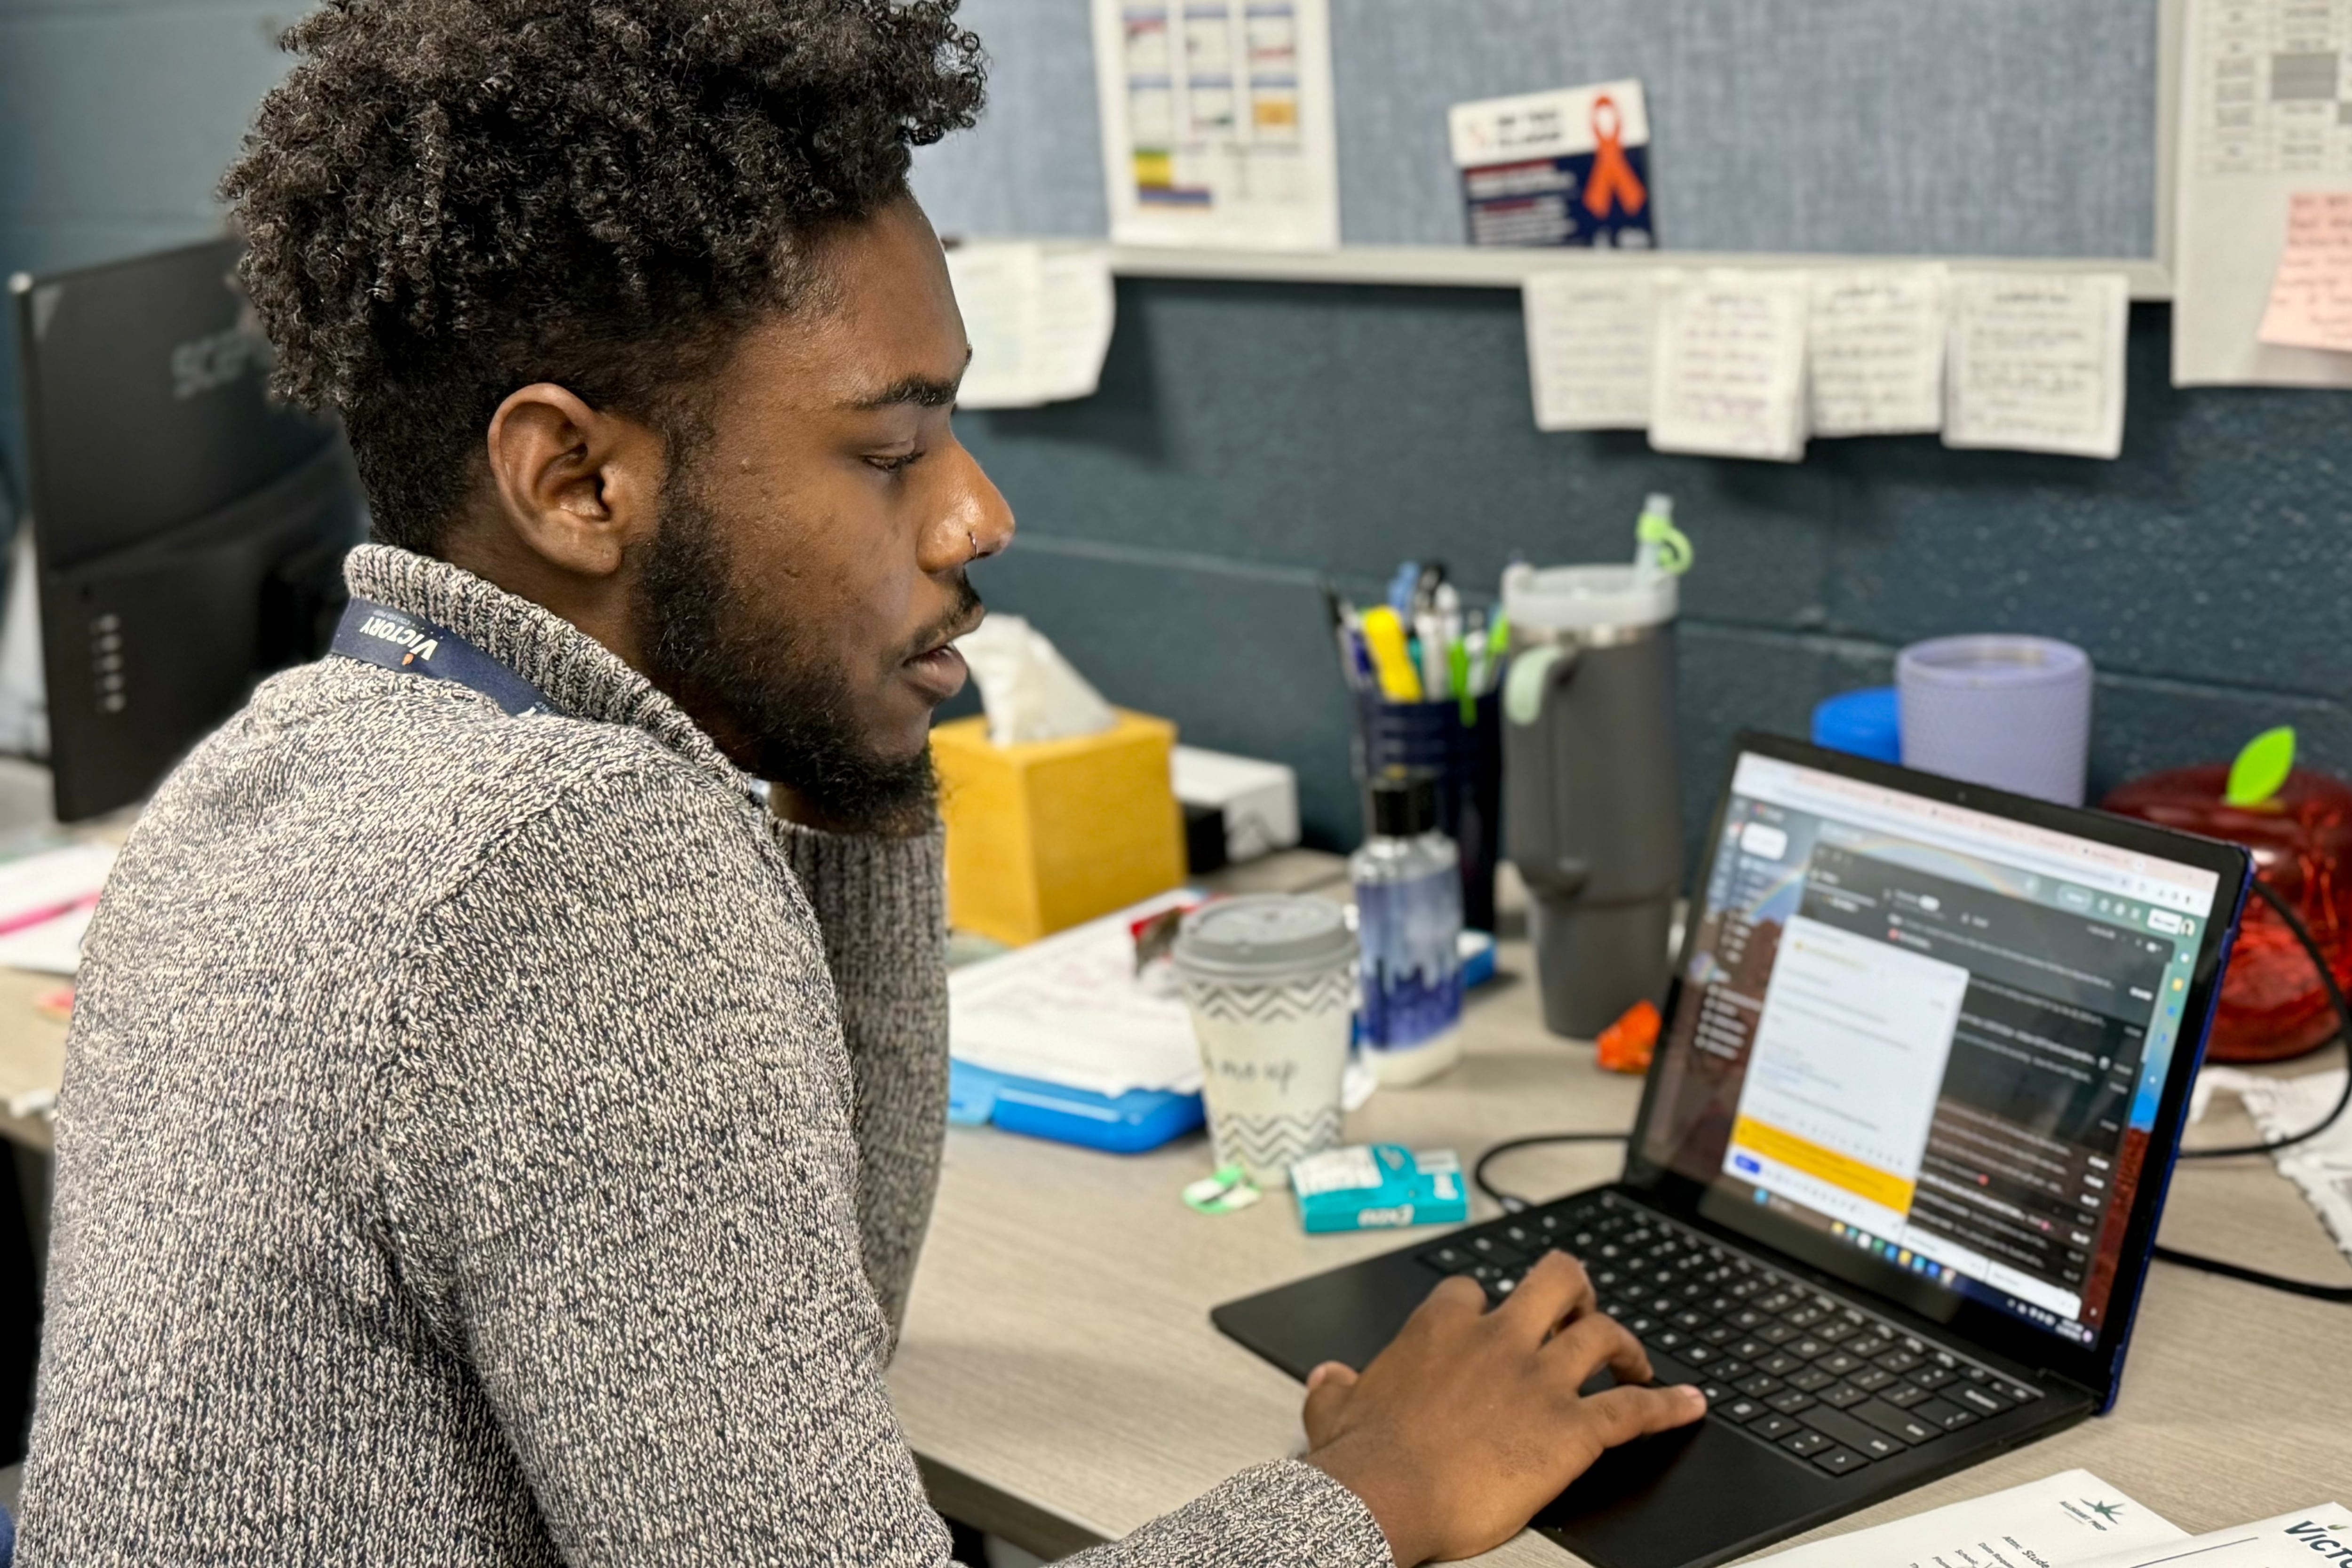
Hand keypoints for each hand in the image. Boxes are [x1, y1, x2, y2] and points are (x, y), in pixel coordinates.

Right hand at [1301, 1250, 1704, 1565]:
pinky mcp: (1572, 1428)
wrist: (1388, 1495)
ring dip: (1626, 1344)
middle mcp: (1497, 1340)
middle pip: (1555, 1281)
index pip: (1471, 1290)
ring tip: (1636, 1360)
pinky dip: (1668, 1405)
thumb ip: (1335, 1388)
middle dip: (1575, 1289)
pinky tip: (1690, 1405)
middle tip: (1582, 1309)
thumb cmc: (1363, 1460)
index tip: (1488, 1319)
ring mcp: (1538, 1379)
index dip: (1484, 1303)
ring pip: (1603, 1333)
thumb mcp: (1334, 1411)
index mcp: (1440, 1331)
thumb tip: (1326, 1376)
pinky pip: (1635, 1409)